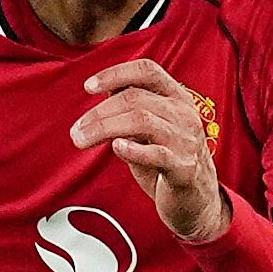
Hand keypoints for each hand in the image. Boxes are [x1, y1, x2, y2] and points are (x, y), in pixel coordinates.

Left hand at [71, 58, 229, 244]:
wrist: (196, 200)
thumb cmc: (169, 160)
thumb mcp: (150, 128)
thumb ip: (132, 108)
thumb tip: (105, 88)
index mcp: (177, 98)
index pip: (147, 71)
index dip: (116, 73)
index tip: (88, 87)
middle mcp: (184, 114)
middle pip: (136, 98)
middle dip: (99, 112)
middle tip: (76, 130)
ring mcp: (186, 141)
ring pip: (142, 121)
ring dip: (105, 128)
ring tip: (82, 140)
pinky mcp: (184, 169)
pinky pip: (158, 154)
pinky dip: (134, 149)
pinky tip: (116, 148)